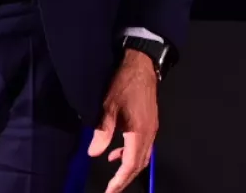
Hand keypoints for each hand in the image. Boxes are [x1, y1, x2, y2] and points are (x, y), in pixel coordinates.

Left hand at [88, 50, 159, 192]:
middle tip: (111, 190)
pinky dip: (130, 155)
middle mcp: (149, 134)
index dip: (119, 181)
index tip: (109, 192)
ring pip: (142, 157)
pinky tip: (116, 152)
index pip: (130, 165)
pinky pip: (142, 147)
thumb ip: (103, 131)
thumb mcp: (109, 106)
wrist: (142, 65)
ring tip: (113, 174)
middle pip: (139, 165)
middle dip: (125, 180)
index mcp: (140, 133)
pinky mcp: (150, 123)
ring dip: (128, 167)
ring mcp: (152, 129)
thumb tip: (94, 153)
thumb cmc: (124, 83)